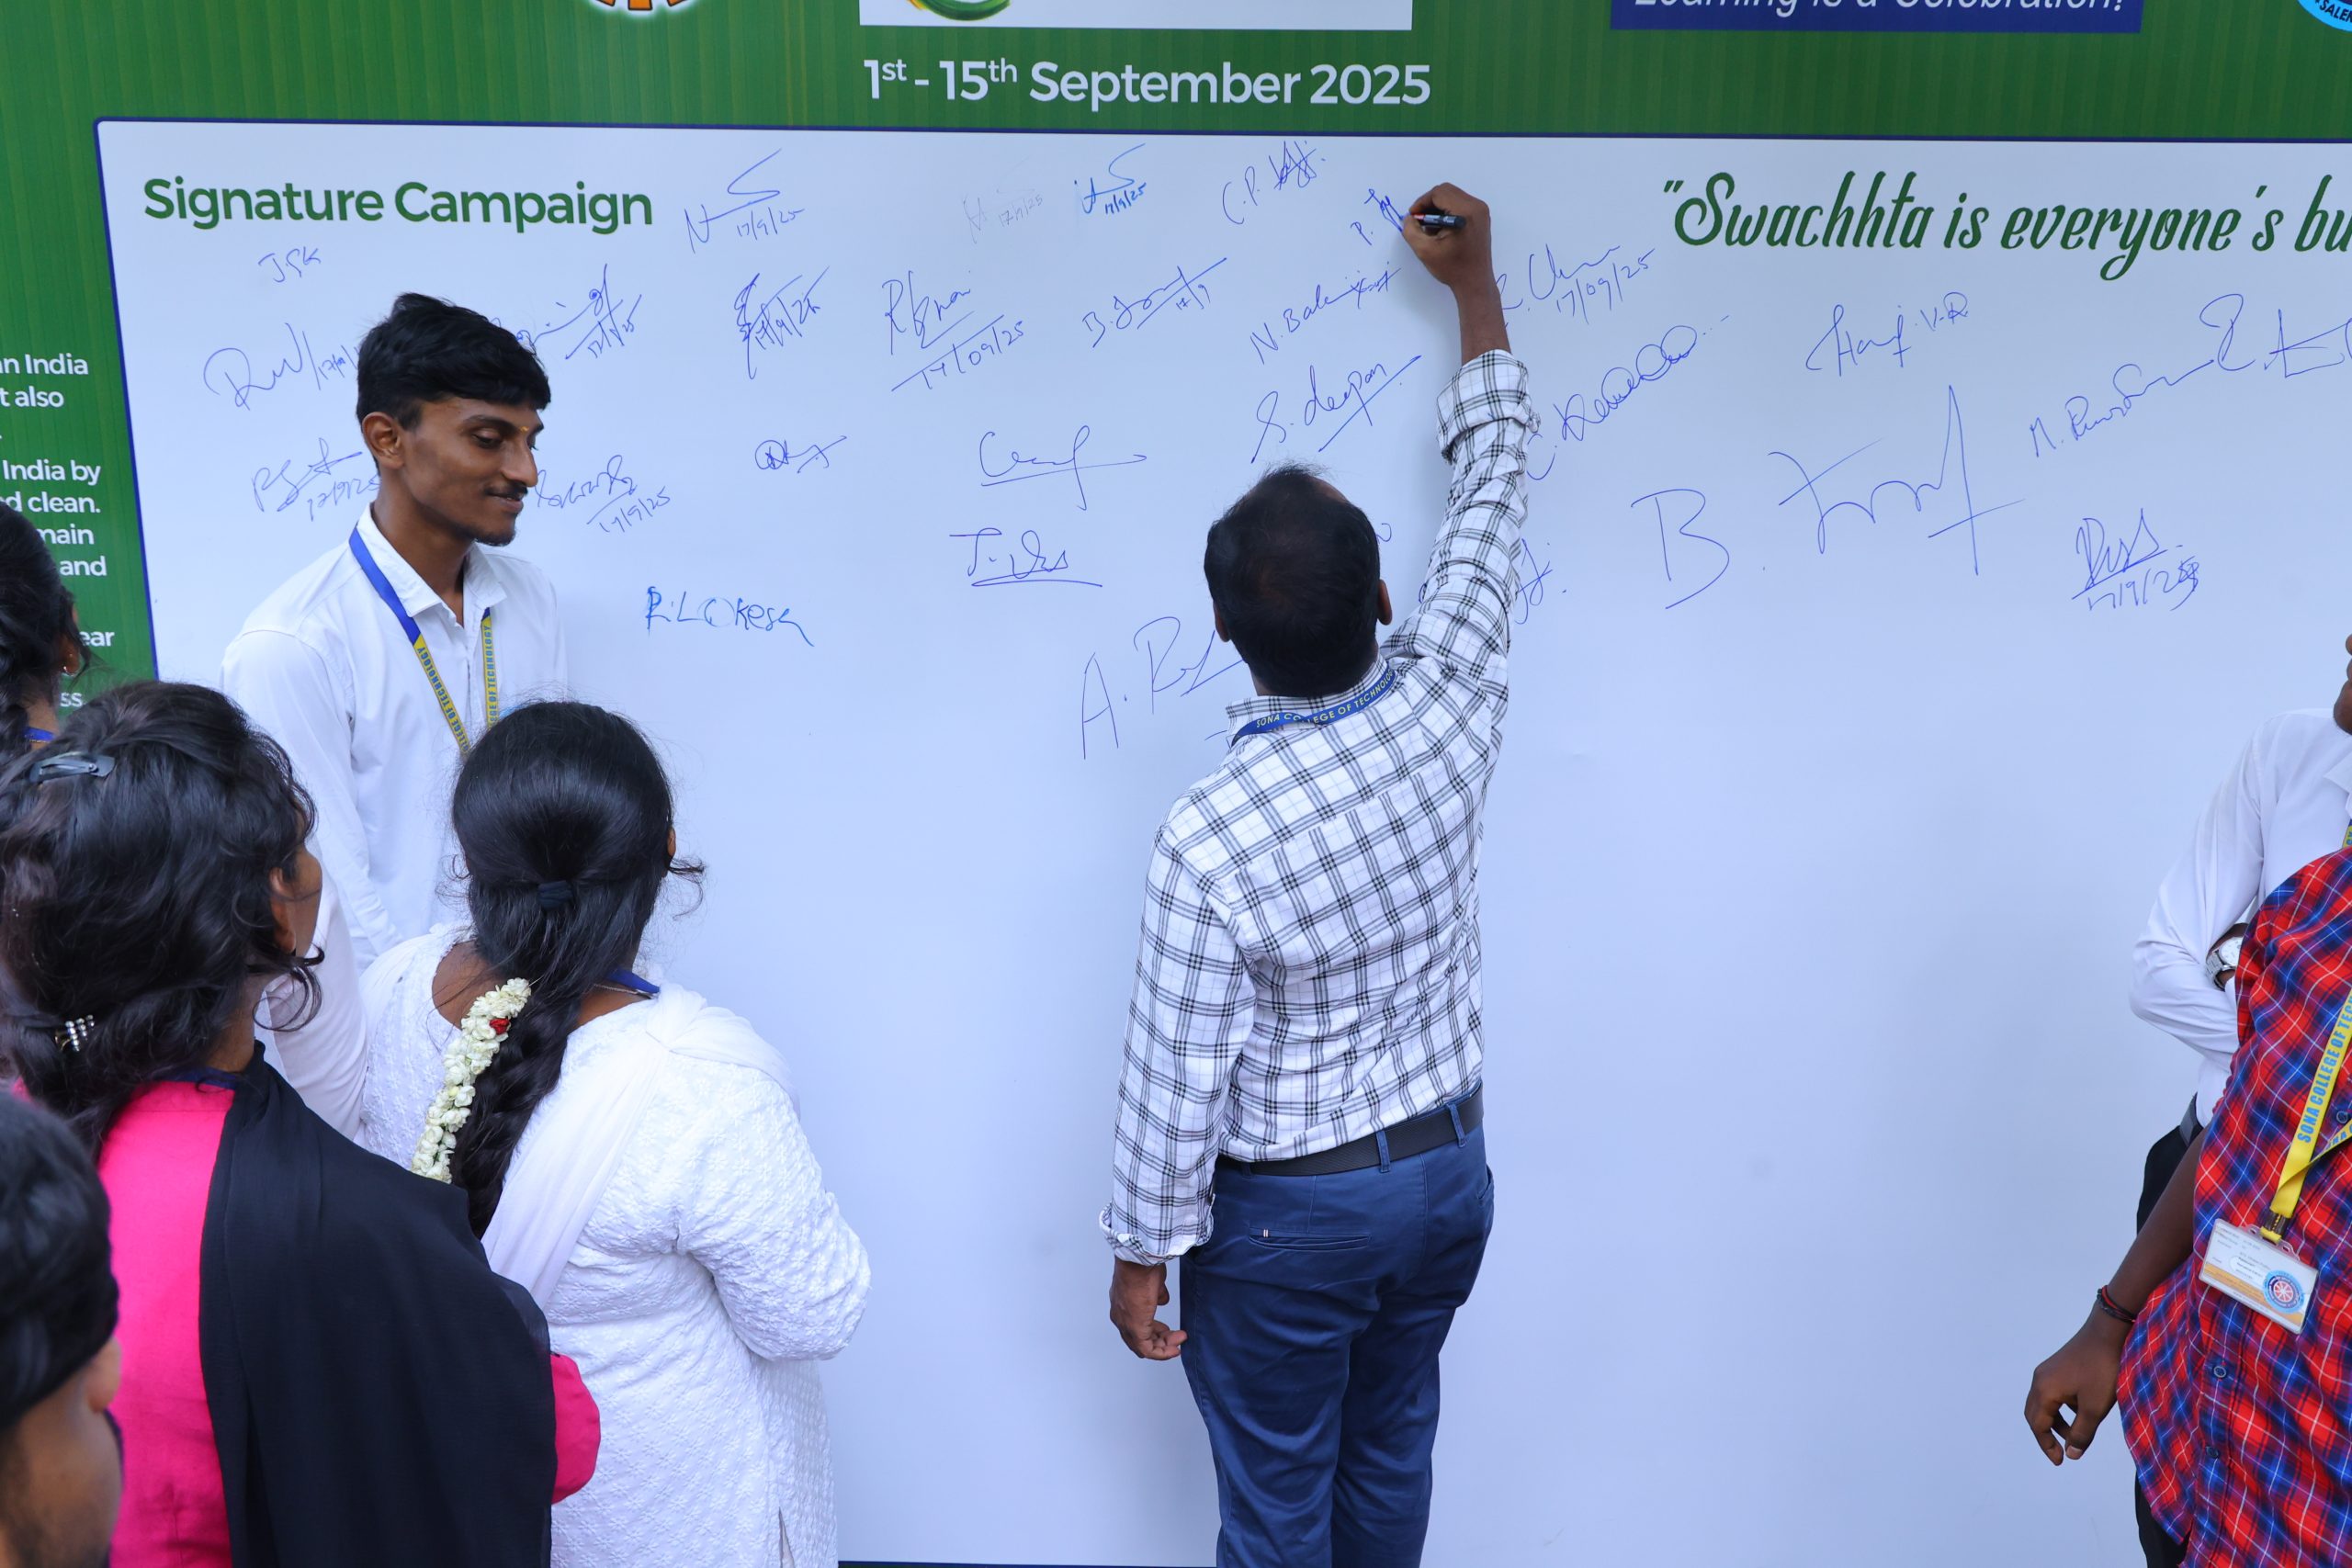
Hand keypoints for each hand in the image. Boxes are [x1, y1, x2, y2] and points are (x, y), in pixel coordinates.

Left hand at [1109, 1258, 1185, 1360]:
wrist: (1137, 1263)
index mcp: (1121, 1304)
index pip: (1135, 1326)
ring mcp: (1126, 1324)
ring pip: (1143, 1346)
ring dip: (1163, 1346)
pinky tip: (1174, 1349)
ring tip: (1178, 1341)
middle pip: (1138, 1339)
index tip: (1167, 1331)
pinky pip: (1147, 1350)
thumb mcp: (1153, 1282)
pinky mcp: (1135, 1329)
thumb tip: (1161, 1299)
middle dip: (1160, 1340)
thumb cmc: (1141, 1266)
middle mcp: (1120, 1316)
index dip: (1153, 1331)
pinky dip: (1162, 1353)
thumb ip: (1156, 1294)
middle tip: (1175, 1337)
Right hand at [1402, 183, 1496, 296]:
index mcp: (1465, 212)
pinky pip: (1460, 204)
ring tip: (1430, 227)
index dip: (1421, 202)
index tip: (1413, 217)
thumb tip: (1409, 218)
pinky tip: (1441, 229)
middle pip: (1446, 191)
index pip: (1438, 193)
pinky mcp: (1481, 217)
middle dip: (1429, 204)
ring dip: (1437, 208)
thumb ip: (1411, 230)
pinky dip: (1447, 211)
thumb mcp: (1425, 250)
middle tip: (1419, 221)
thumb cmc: (1452, 268)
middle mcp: (1476, 207)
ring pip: (1453, 196)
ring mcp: (1481, 211)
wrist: (1475, 282)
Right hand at [2023, 1308, 2128, 1465]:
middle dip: (2046, 1435)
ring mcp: (2048, 1371)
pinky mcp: (2058, 1366)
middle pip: (2034, 1414)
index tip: (2060, 1462)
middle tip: (2060, 1452)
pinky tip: (2081, 1411)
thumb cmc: (2101, 1372)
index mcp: (2044, 1391)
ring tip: (2076, 1435)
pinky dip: (2062, 1408)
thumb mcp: (2094, 1408)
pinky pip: (2052, 1393)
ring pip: (2044, 1403)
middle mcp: (2040, 1380)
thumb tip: (2072, 1454)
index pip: (2038, 1425)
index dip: (2047, 1446)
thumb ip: (2081, 1434)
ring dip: (2056, 1422)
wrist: (2107, 1333)